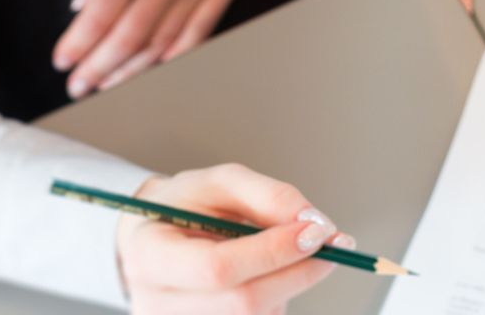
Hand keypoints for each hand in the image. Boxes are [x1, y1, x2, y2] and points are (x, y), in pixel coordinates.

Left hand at [55, 0, 273, 97]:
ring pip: (165, 43)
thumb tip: (81, 2)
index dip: (78, 44)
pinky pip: (200, 32)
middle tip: (79, 85)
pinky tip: (156, 66)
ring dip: (134, 69)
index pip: (100, 14)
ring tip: (111, 84)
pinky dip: (176, 54)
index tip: (62, 61)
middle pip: (129, 38)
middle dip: (99, 67)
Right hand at [116, 165, 349, 314]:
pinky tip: (267, 275)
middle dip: (298, 272)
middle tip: (334, 245)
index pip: (219, 268)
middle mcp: (155, 303)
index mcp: (150, 256)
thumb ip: (268, 196)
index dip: (273, 252)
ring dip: (288, 285)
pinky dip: (275, 300)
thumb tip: (313, 222)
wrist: (152, 236)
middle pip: (243, 303)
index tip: (318, 231)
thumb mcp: (219, 182)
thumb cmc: (184, 205)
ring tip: (285, 252)